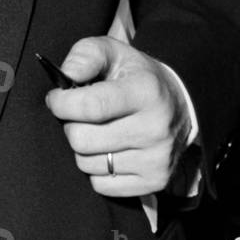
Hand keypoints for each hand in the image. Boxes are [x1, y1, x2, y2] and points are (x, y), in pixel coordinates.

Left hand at [44, 36, 191, 196]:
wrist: (182, 109)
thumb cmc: (138, 80)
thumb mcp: (115, 53)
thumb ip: (85, 54)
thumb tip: (66, 75)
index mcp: (146, 92)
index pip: (90, 106)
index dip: (61, 104)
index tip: (57, 99)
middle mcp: (156, 129)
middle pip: (82, 140)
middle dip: (71, 127)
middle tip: (81, 119)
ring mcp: (157, 159)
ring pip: (88, 164)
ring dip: (84, 150)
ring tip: (98, 135)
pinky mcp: (155, 181)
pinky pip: (102, 185)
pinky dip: (98, 171)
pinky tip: (110, 154)